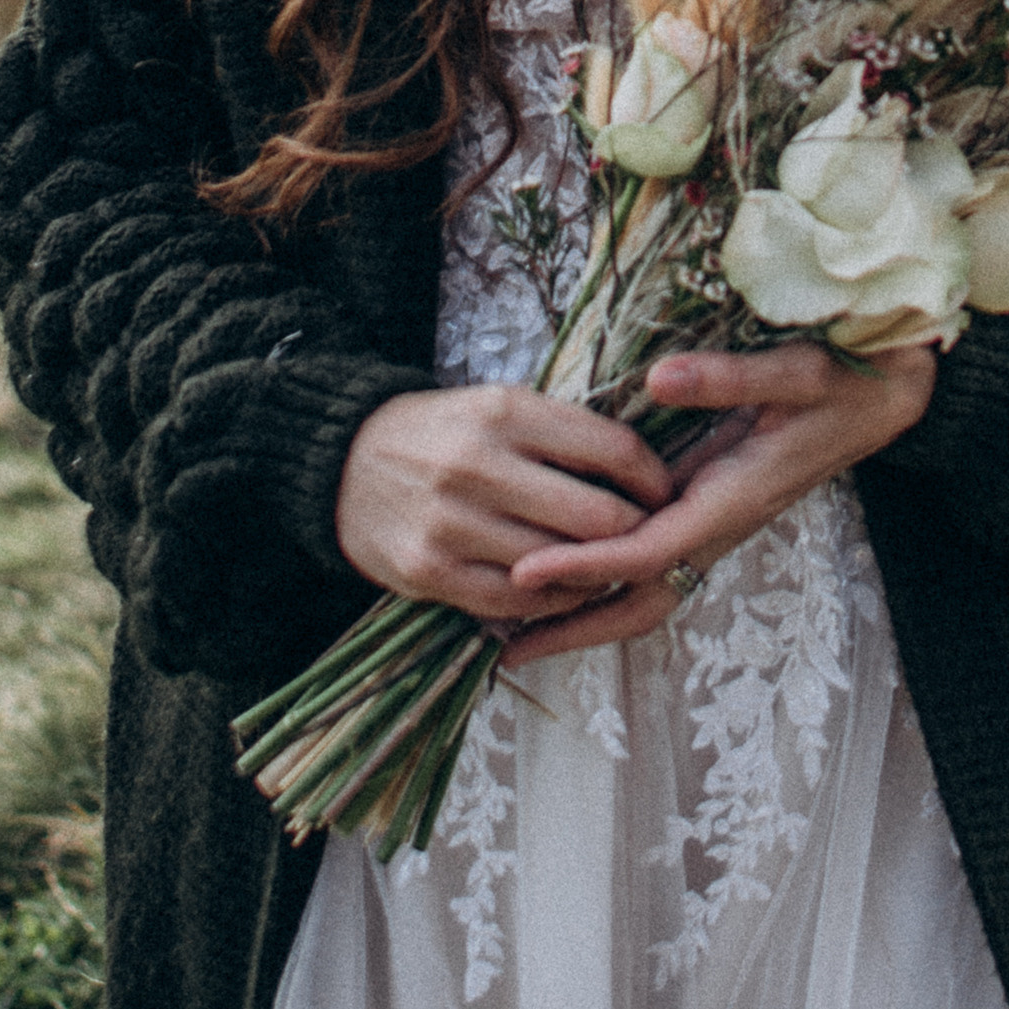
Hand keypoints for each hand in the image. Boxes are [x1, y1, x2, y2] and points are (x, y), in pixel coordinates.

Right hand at [335, 384, 673, 625]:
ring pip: (558, 566)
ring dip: (593, 573)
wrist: (342, 462)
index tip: (666, 492)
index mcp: (504, 411)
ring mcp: (451, 523)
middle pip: (595, 517)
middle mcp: (479, 464)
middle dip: (634, 533)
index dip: (652, 477)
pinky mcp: (429, 572)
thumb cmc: (441, 432)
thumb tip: (644, 469)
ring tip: (608, 566)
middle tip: (649, 538)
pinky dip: (548, 602)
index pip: (610, 448)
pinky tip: (561, 589)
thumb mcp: (498, 406)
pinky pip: (515, 603)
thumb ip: (562, 432)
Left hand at [498, 340, 934, 668]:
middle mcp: (718, 524)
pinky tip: (562, 566)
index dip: (582, 566)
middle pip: (640, 600)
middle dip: (575, 627)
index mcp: (733, 500)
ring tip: (515, 624)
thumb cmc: (842, 383)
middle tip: (505, 649)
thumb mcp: (797, 372)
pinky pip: (649, 558)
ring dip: (585, 611)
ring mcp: (712, 521)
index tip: (522, 573)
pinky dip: (603, 575)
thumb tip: (659, 379)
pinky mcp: (708, 506)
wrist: (883, 398)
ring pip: (643, 588)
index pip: (645, 552)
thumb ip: (730, 378)